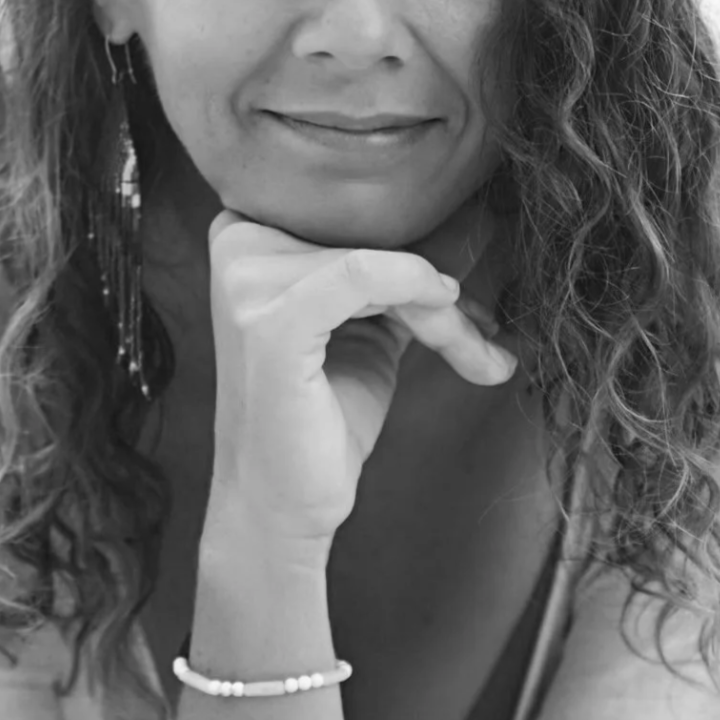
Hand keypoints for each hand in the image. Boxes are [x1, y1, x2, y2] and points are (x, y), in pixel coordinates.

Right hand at [205, 210, 519, 545]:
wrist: (284, 504)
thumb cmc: (321, 416)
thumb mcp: (366, 325)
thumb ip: (397, 274)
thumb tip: (479, 226)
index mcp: (246, 230)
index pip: (355, 215)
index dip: (418, 251)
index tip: (461, 303)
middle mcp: (235, 242)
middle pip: (371, 235)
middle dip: (440, 291)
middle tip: (484, 338)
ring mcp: (245, 281)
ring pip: (382, 259)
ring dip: (444, 313)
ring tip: (477, 356)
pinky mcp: (269, 323)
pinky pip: (364, 272)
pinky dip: (418, 290)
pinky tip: (451, 326)